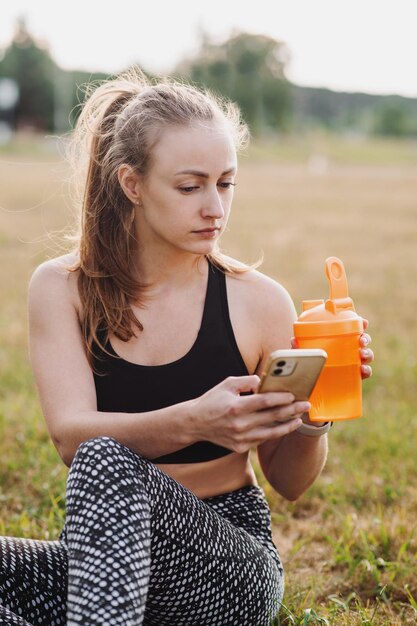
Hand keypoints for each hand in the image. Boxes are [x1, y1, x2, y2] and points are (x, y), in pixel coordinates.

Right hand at [190, 375, 308, 453]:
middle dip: (292, 410)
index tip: (293, 395)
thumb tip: (265, 382)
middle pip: (272, 417)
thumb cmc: (213, 400)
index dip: (281, 398)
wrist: (195, 424)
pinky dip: (273, 433)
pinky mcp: (240, 447)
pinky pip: (261, 439)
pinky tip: (283, 427)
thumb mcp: (227, 384)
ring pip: (271, 433)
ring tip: (299, 419)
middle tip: (306, 405)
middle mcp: (239, 424)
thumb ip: (248, 381)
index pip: (264, 402)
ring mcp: (240, 438)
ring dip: (288, 426)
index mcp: (236, 406)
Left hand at [291, 318, 373, 379]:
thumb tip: (293, 341)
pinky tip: (363, 370)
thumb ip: (299, 347)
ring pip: (366, 355)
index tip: (364, 322)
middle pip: (362, 341)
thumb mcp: (304, 352)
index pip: (353, 328)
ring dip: (368, 353)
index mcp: (340, 339)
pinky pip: (365, 373)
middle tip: (361, 340)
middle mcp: (349, 349)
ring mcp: (353, 362)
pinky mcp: (354, 376)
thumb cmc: (310, 360)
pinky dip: (367, 371)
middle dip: (365, 339)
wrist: (310, 380)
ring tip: (362, 355)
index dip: (361, 324)